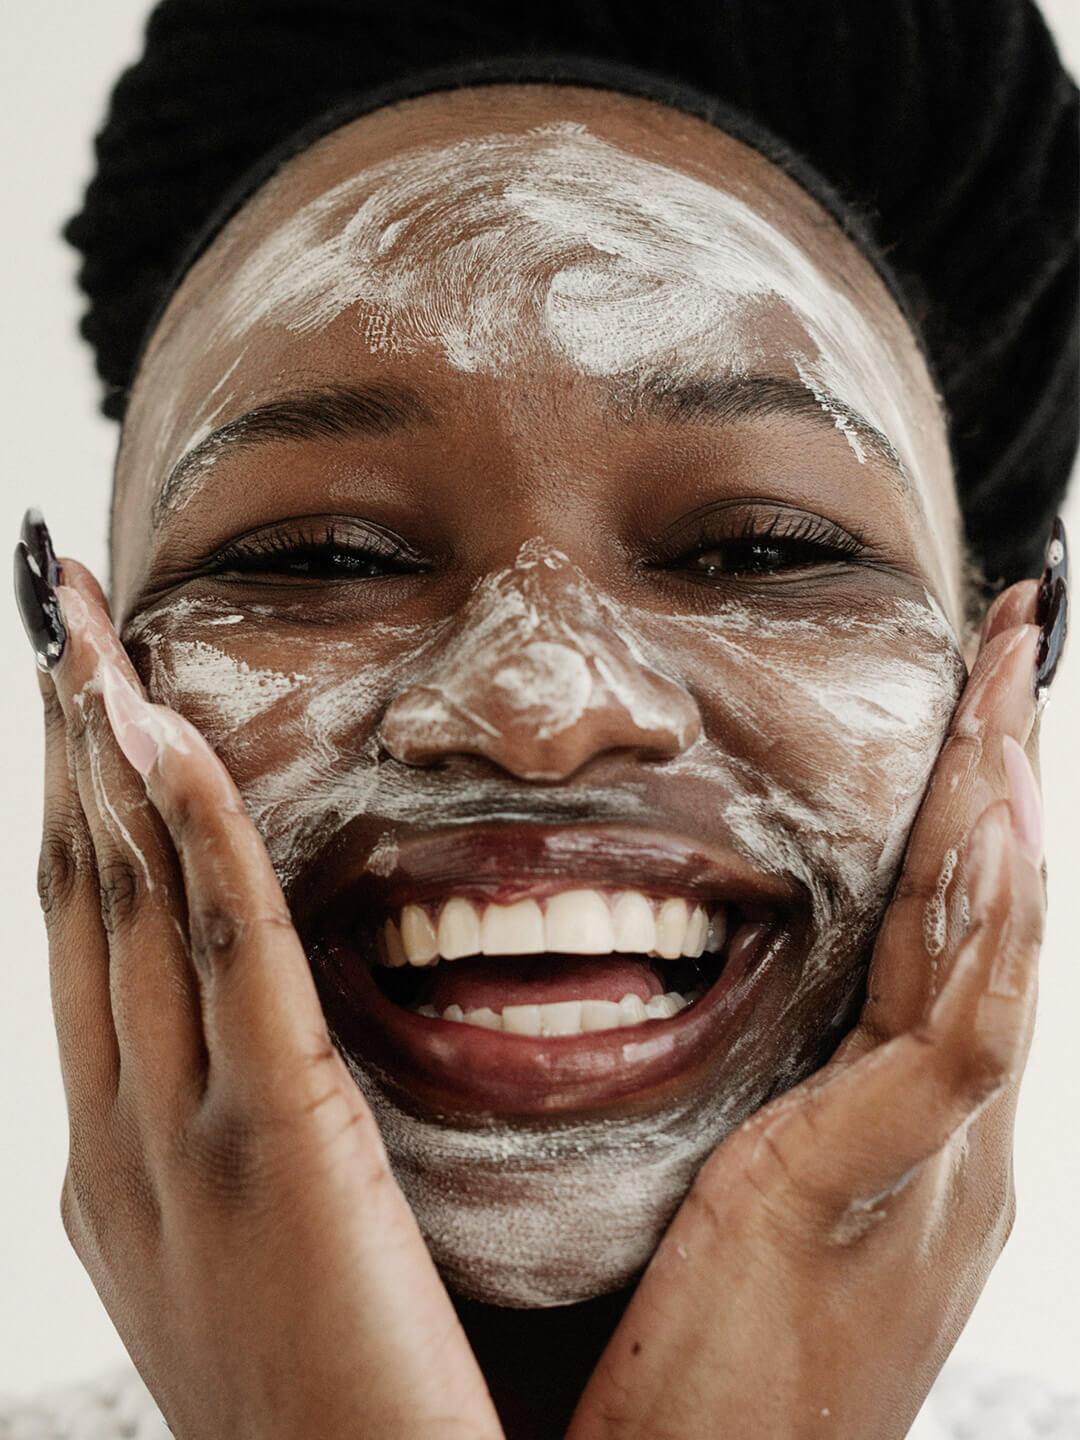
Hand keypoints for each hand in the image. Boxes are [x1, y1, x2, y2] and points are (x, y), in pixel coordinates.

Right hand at [36, 556, 501, 1439]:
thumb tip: (255, 1044)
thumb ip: (239, 1142)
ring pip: (129, 905)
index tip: (76, 697)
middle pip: (85, 898)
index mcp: (114, 1164)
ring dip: (105, 756)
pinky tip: (168, 734)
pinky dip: (192, 831)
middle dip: (65, 747)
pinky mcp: (272, 1147)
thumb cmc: (338, 1405)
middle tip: (57, 619)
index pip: (84, 944)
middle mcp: (117, 1140)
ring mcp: (175, 1144)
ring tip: (86, 634)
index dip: (74, 806)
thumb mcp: (246, 1260)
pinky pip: (226, 951)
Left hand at [568, 581, 1047, 1439]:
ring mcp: (938, 1164)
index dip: (967, 809)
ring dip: (1002, 803)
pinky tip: (987, 827)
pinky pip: (959, 1036)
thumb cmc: (694, 1363)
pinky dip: (987, 928)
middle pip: (992, 913)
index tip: (964, 702)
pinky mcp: (886, 1189)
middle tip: (1016, 643)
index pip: (951, 930)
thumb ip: (749, 1099)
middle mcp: (949, 1135)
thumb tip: (678, 989)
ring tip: (1012, 679)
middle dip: (1003, 769)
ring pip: (994, 947)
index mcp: (907, 1127)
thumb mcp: (732, 1196)